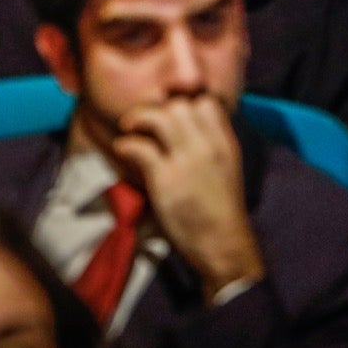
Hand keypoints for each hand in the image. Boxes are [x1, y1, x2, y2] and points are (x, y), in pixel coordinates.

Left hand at [112, 96, 265, 301]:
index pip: (205, 101)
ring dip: (136, 118)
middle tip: (142, 123)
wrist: (224, 247)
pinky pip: (140, 147)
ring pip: (159, 117)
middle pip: (179, 104)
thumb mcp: (224, 168)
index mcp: (225, 144)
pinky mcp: (167, 180)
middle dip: (155, 108)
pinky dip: (124, 144)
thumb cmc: (219, 210)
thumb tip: (179, 124)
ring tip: (128, 128)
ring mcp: (188, 162)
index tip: (167, 113)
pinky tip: (123, 151)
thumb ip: (206, 143)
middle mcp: (208, 147)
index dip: (182, 100)